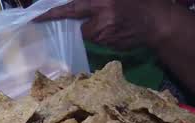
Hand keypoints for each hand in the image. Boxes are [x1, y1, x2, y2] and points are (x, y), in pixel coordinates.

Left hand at [36, 0, 170, 49]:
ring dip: (96, 29)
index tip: (36, 18)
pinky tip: (118, 30)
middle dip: (82, 24)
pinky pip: (100, 41)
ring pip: (90, 34)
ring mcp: (108, 34)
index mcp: (103, 2)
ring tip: (113, 22)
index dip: (54, 13)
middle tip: (92, 19)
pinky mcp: (112, 46)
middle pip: (80, 27)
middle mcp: (103, 18)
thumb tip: (77, 5)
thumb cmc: (137, 3)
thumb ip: (94, 2)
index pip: (73, 7)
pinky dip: (105, 36)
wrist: (159, 22)